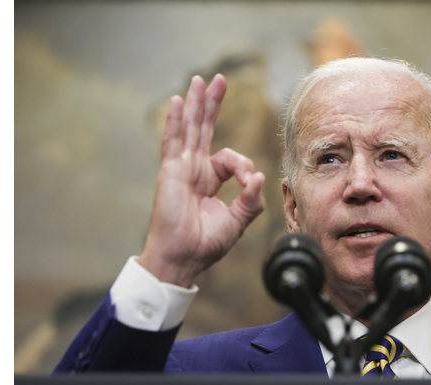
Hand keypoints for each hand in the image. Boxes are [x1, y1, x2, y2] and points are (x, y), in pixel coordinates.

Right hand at [137, 74, 265, 286]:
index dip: (244, 167)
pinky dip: (175, 121)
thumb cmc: (205, 244)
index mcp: (209, 181)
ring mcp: (181, 169)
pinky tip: (178, 101)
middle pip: (204, 129)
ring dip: (196, 104)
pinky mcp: (170, 173)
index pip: (229, 159)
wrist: (182, 258)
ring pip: (190, 129)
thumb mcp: (237, 221)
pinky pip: (173, 142)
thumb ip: (250, 201)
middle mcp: (194, 171)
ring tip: (200, 80)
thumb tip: (260, 177)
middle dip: (212, 104)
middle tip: (219, 80)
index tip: (249, 184)